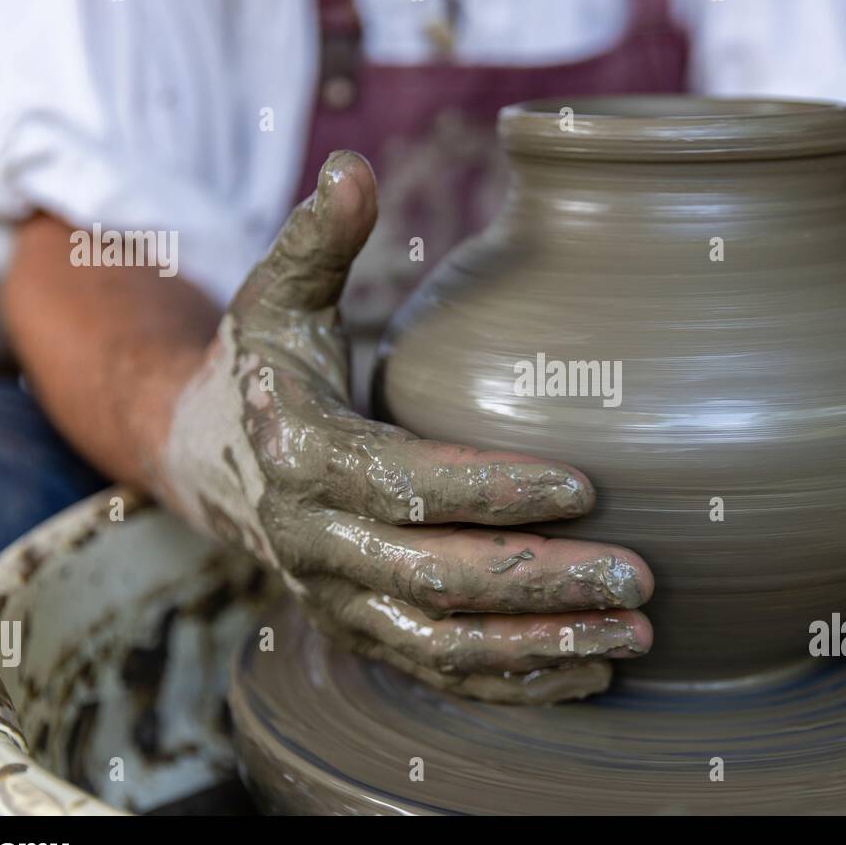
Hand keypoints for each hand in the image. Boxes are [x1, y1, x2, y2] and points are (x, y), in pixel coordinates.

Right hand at [158, 152, 653, 702]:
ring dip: (541, 647)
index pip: (408, 482)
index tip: (587, 485)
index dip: (495, 490)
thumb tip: (353, 163)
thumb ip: (318, 240)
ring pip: (442, 643)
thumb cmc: (263, 367)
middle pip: (437, 579)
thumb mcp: (277, 297)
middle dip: (542, 581)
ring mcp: (336, 597)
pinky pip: (436, 673)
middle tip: (639, 577)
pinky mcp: (358, 630)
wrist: (206, 455)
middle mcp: (315, 540)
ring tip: (634, 637)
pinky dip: (512, 681)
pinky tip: (589, 671)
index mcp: (302, 454)